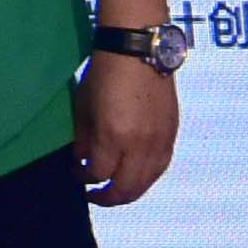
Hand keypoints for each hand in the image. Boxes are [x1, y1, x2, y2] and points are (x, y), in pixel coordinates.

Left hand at [74, 47, 180, 206]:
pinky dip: (146, 177)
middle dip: (107, 197)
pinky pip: (160, 167)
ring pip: (146, 182)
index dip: (83, 178)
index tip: (76, 173)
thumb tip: (82, 160)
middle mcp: (139, 145)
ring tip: (114, 191)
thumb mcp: (83, 106)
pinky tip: (135, 176)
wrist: (138, 50)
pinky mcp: (172, 134)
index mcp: (112, 137)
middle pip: (125, 188)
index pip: (97, 174)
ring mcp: (159, 141)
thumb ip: (83, 139)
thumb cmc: (103, 74)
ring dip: (129, 191)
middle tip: (93, 195)